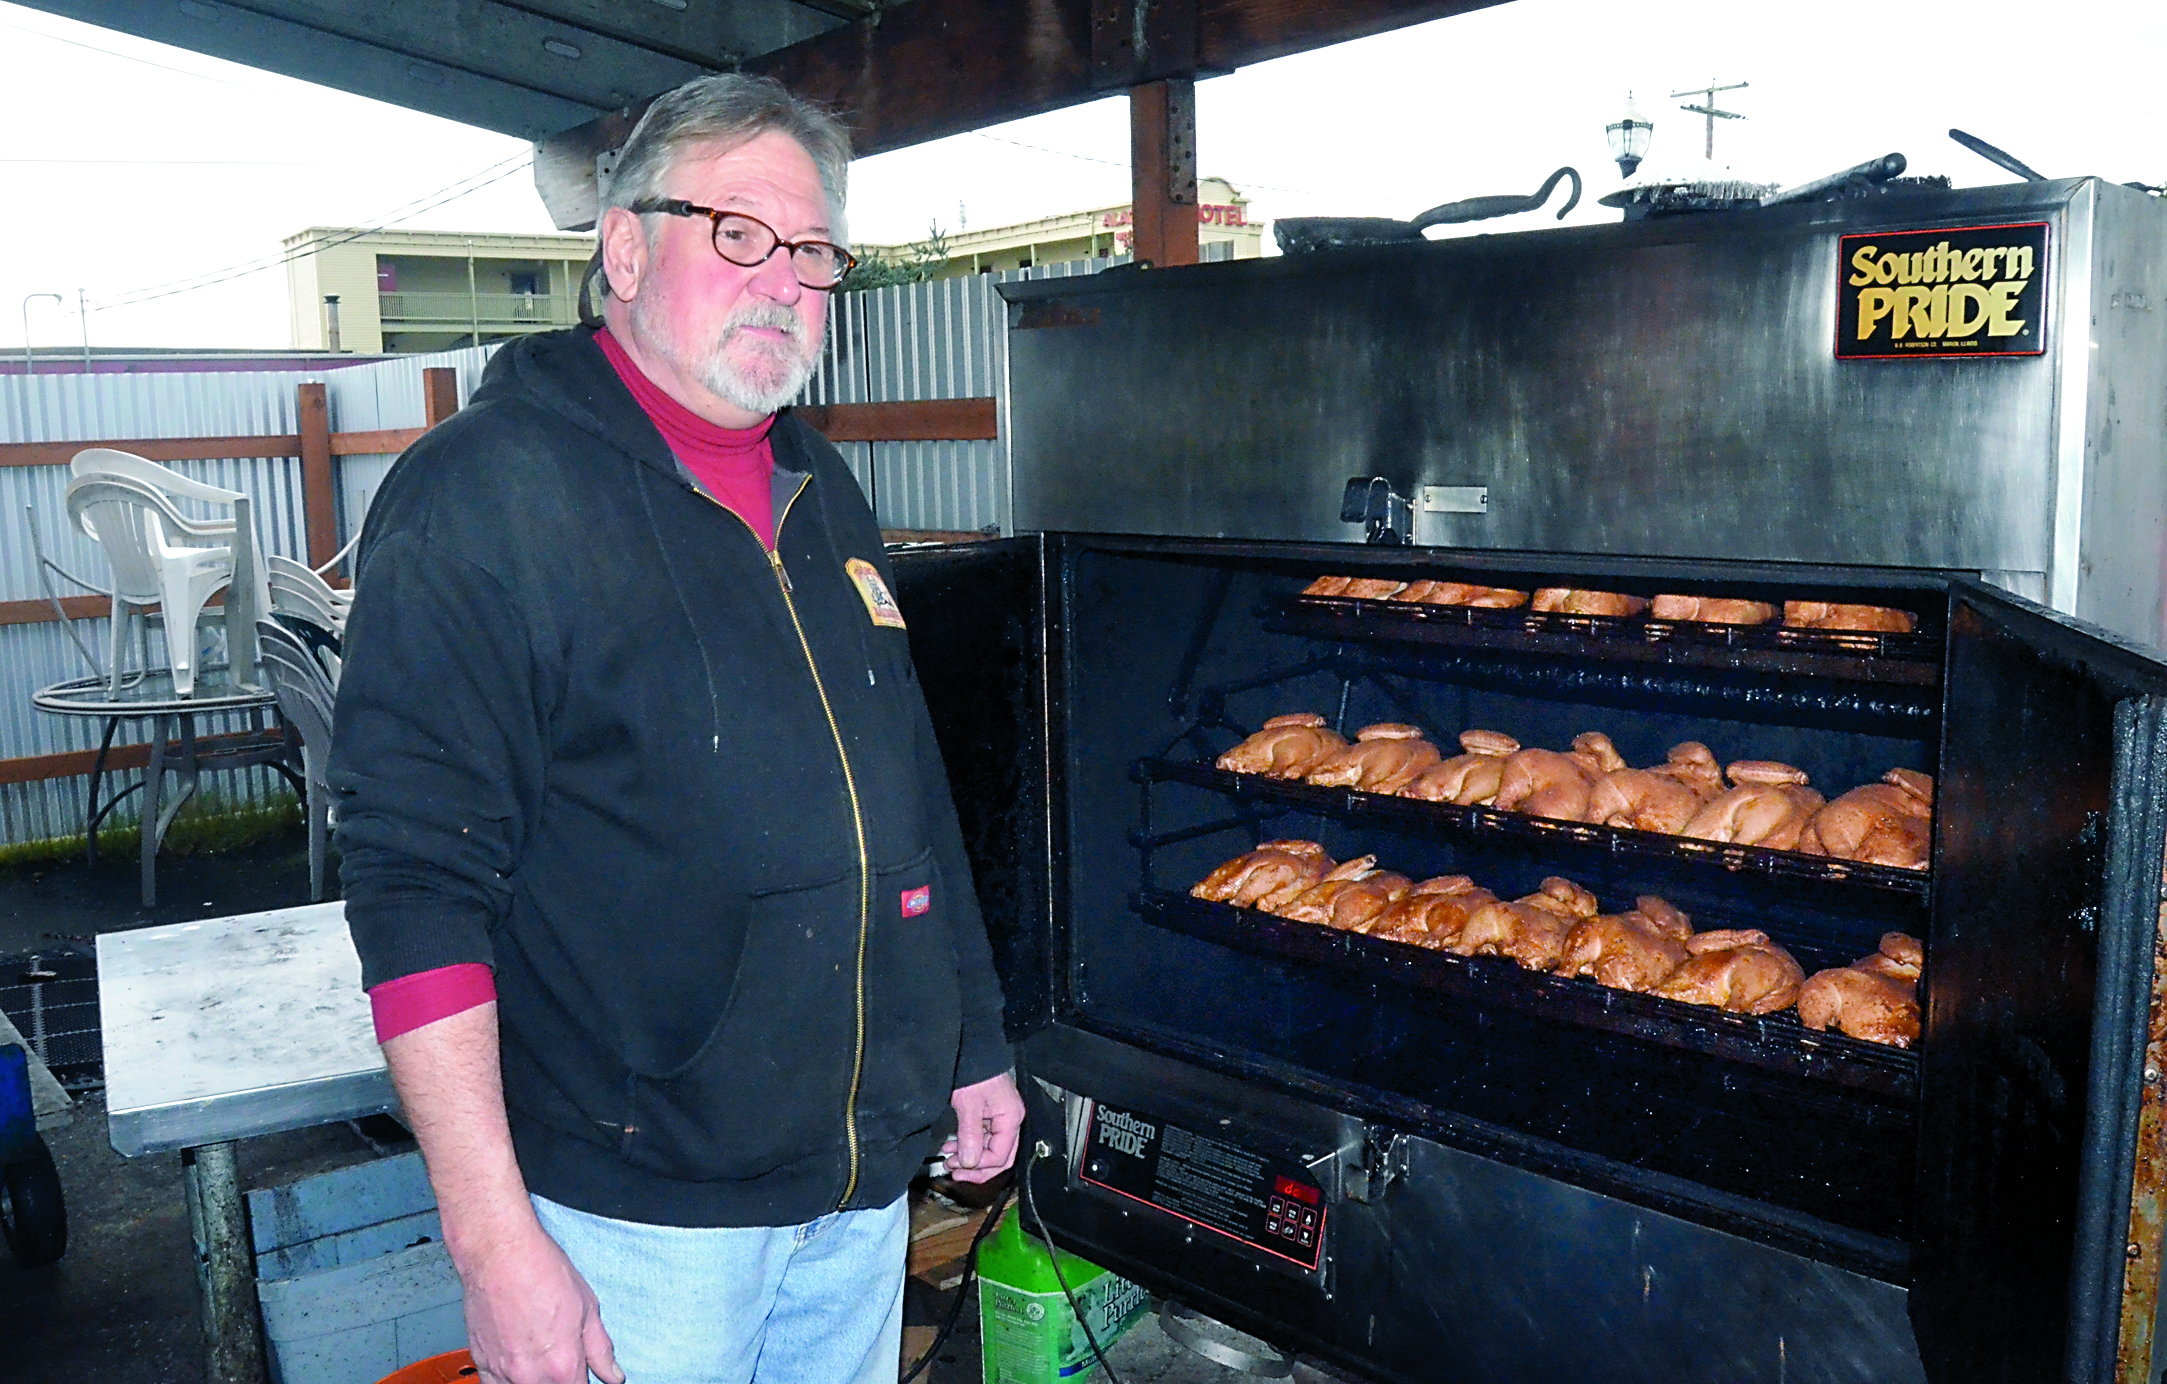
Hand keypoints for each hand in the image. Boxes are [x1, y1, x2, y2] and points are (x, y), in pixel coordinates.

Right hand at [457, 1219, 623, 1383]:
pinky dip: (508, 1380)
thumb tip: (613, 1375)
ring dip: (535, 1381)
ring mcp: (503, 1371)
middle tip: (560, 1356)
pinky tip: (517, 1364)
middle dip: (560, 1379)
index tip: (582, 1372)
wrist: (500, 1254)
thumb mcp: (587, 1307)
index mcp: (563, 1364)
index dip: (584, 1381)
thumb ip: (600, 1349)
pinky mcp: (481, 1362)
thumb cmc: (541, 1271)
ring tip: (540, 1358)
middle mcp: (531, 1375)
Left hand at [942, 1069, 1024, 1182]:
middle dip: (978, 1168)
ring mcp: (1001, 1119)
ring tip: (949, 1159)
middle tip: (955, 1172)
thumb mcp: (969, 1105)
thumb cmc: (975, 1072)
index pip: (1000, 1156)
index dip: (980, 1166)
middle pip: (1000, 1157)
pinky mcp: (990, 1115)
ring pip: (990, 1149)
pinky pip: (983, 1138)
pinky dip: (969, 1144)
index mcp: (1011, 1119)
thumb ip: (970, 1135)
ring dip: (970, 1157)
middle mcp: (1010, 1121)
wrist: (973, 1051)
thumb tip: (970, 1163)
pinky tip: (953, 1146)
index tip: (959, 1168)